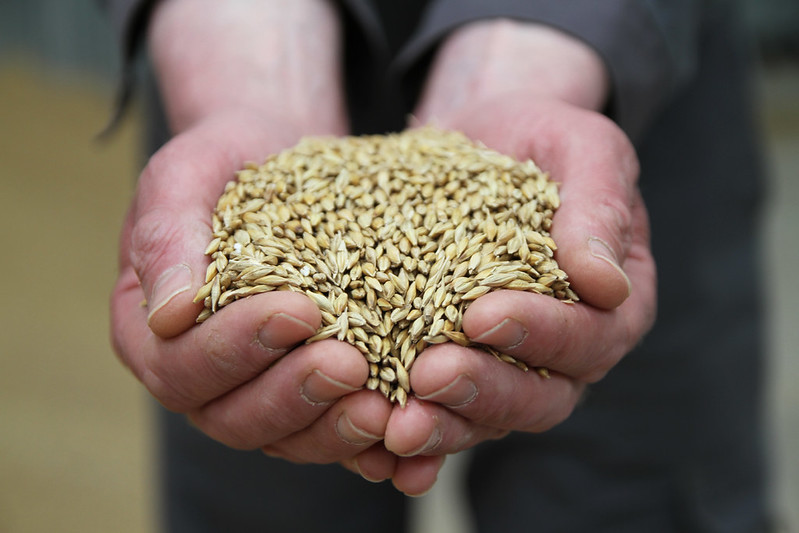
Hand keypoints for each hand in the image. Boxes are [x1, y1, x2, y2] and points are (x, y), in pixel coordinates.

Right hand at [111, 0, 399, 477]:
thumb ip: (167, 236)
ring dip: (332, 428)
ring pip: (286, 437)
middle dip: (292, 394)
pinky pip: (331, 428)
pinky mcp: (312, 389)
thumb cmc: (227, 160)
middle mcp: (203, 374)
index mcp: (154, 332)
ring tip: (382, 406)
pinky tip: (401, 426)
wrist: (282, 156)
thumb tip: (170, 315)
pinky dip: (364, 438)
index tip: (299, 310)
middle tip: (348, 364)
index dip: (235, 349)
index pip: (180, 366)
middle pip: (232, 418)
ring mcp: (259, 387)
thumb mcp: (186, 175)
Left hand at [366, 20, 656, 493]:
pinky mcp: (459, 367)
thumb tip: (606, 285)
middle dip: (483, 391)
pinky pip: (443, 415)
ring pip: (486, 418)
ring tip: (396, 427)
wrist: (481, 144)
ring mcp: (510, 366)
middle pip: (538, 397)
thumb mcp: (582, 148)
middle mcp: (566, 351)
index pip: (588, 337)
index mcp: (612, 306)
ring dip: (444, 427)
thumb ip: (600, 205)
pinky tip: (378, 452)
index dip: (539, 333)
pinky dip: (415, 441)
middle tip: (428, 378)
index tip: (481, 314)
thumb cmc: (539, 139)